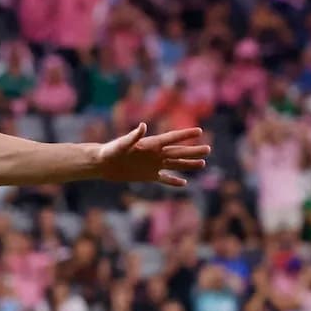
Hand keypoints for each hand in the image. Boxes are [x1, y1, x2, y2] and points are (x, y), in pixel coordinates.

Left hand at [94, 123, 209, 186]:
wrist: (102, 163)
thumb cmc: (110, 151)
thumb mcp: (121, 144)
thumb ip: (133, 137)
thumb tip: (142, 126)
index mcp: (150, 144)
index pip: (171, 138)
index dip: (185, 135)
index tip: (199, 131)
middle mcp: (154, 154)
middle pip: (178, 151)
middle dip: (193, 151)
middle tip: (209, 149)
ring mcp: (152, 165)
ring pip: (175, 164)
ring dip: (188, 165)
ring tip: (203, 163)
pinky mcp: (147, 176)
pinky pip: (164, 178)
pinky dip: (173, 181)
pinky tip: (184, 183)